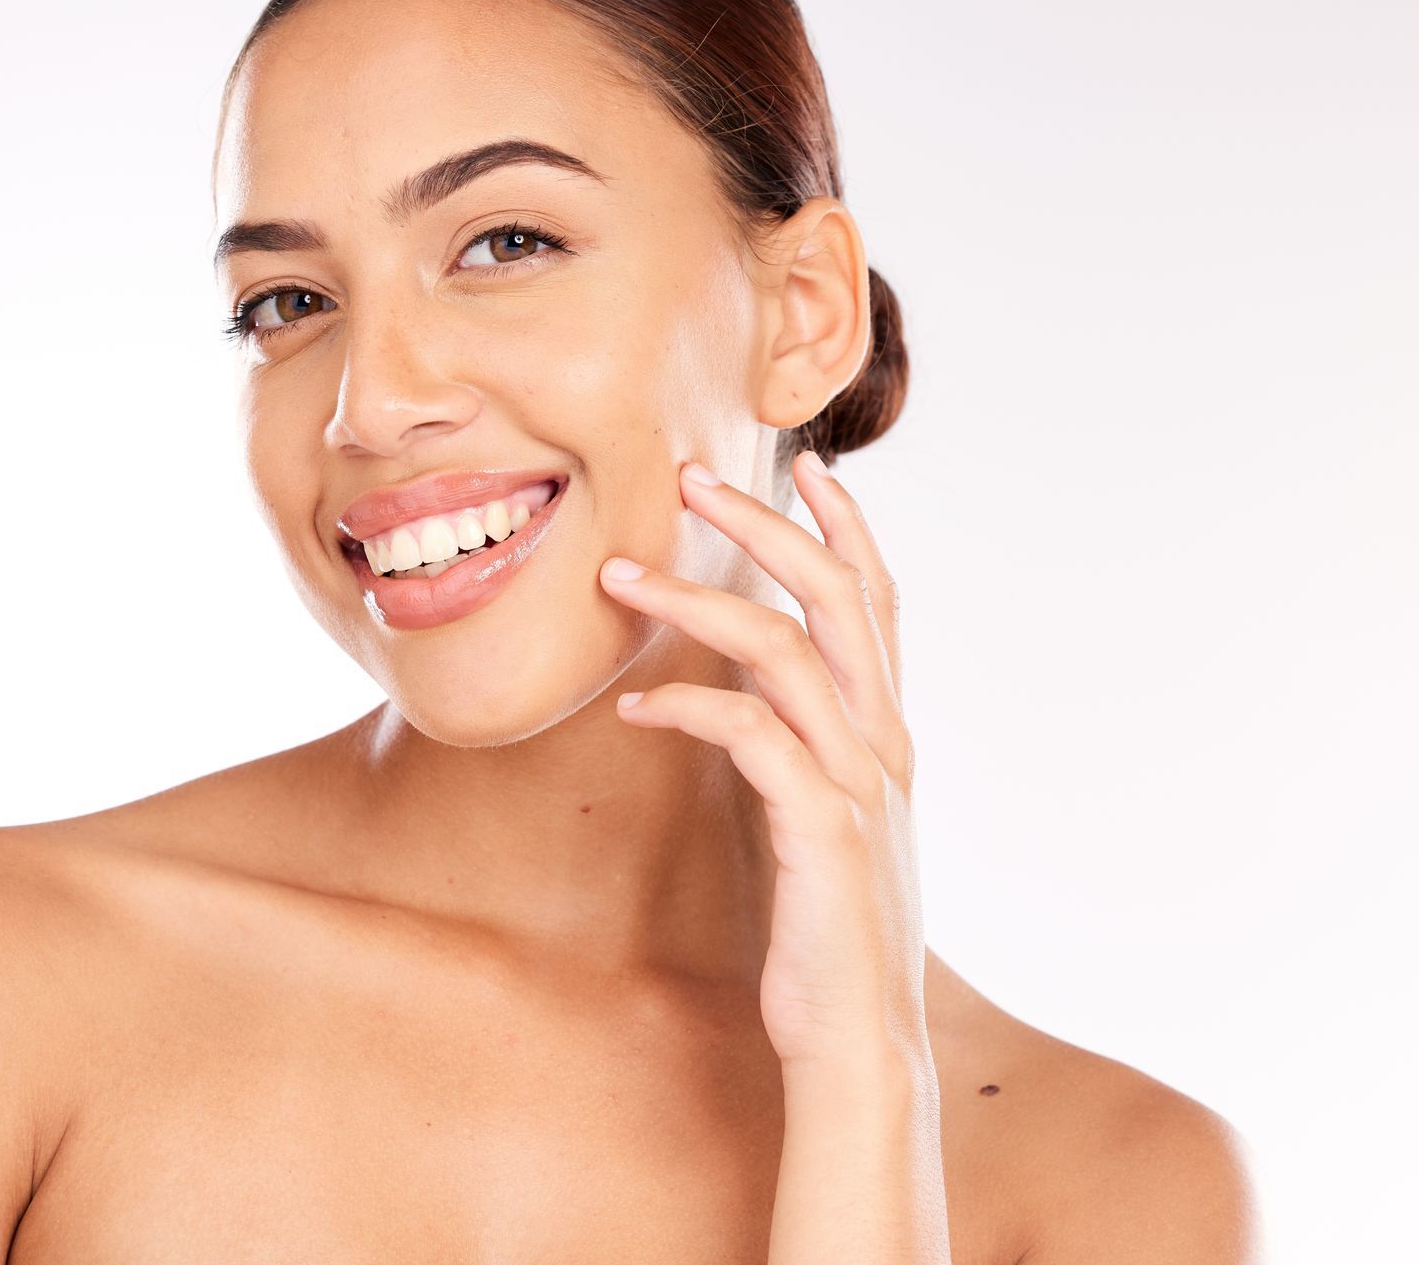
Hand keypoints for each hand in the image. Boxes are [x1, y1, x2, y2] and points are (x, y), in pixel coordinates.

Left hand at [599, 450, 926, 1071]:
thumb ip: (795, 746)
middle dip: (765, 526)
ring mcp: (858, 787)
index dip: (848, 530)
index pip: (878, 605)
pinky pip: (752, 737)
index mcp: (885, 734)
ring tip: (622, 578)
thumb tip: (736, 684)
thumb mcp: (818, 817)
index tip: (809, 467)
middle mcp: (883, 746)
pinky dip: (689, 707)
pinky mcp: (823, 834)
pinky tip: (636, 708)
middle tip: (690, 479)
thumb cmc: (822, 927)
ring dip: (697, 601)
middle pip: (835, 599)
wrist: (857, 1040)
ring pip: (784, 652)